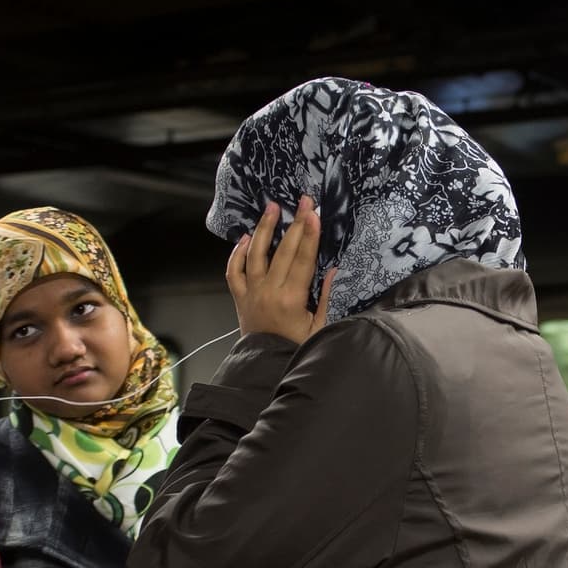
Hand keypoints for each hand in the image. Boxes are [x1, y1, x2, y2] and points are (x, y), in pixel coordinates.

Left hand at [225, 195, 335, 344]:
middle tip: (302, 201)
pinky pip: (234, 271)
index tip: (313, 214)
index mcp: (291, 299)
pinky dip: (237, 253)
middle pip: (283, 251)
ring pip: (255, 255)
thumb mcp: (319, 328)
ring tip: (271, 208)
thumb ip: (327, 299)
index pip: (303, 260)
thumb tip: (334, 271)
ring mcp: (252, 293)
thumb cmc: (296, 350)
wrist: (267, 366)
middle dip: (294, 224)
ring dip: (264, 229)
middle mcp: (269, 292)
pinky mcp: (240, 298)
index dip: (309, 235)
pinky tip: (246, 238)